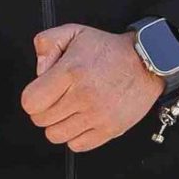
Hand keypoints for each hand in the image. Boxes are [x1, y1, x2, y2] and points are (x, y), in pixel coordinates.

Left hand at [19, 24, 161, 152]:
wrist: (147, 62)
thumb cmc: (110, 50)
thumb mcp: (75, 33)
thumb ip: (47, 43)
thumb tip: (38, 71)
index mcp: (70, 72)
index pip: (31, 102)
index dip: (32, 98)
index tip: (42, 93)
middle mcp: (83, 96)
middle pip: (41, 121)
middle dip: (44, 111)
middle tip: (57, 100)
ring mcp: (97, 116)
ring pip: (56, 136)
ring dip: (58, 125)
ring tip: (69, 111)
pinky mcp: (109, 130)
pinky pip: (77, 146)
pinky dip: (75, 137)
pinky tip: (81, 121)